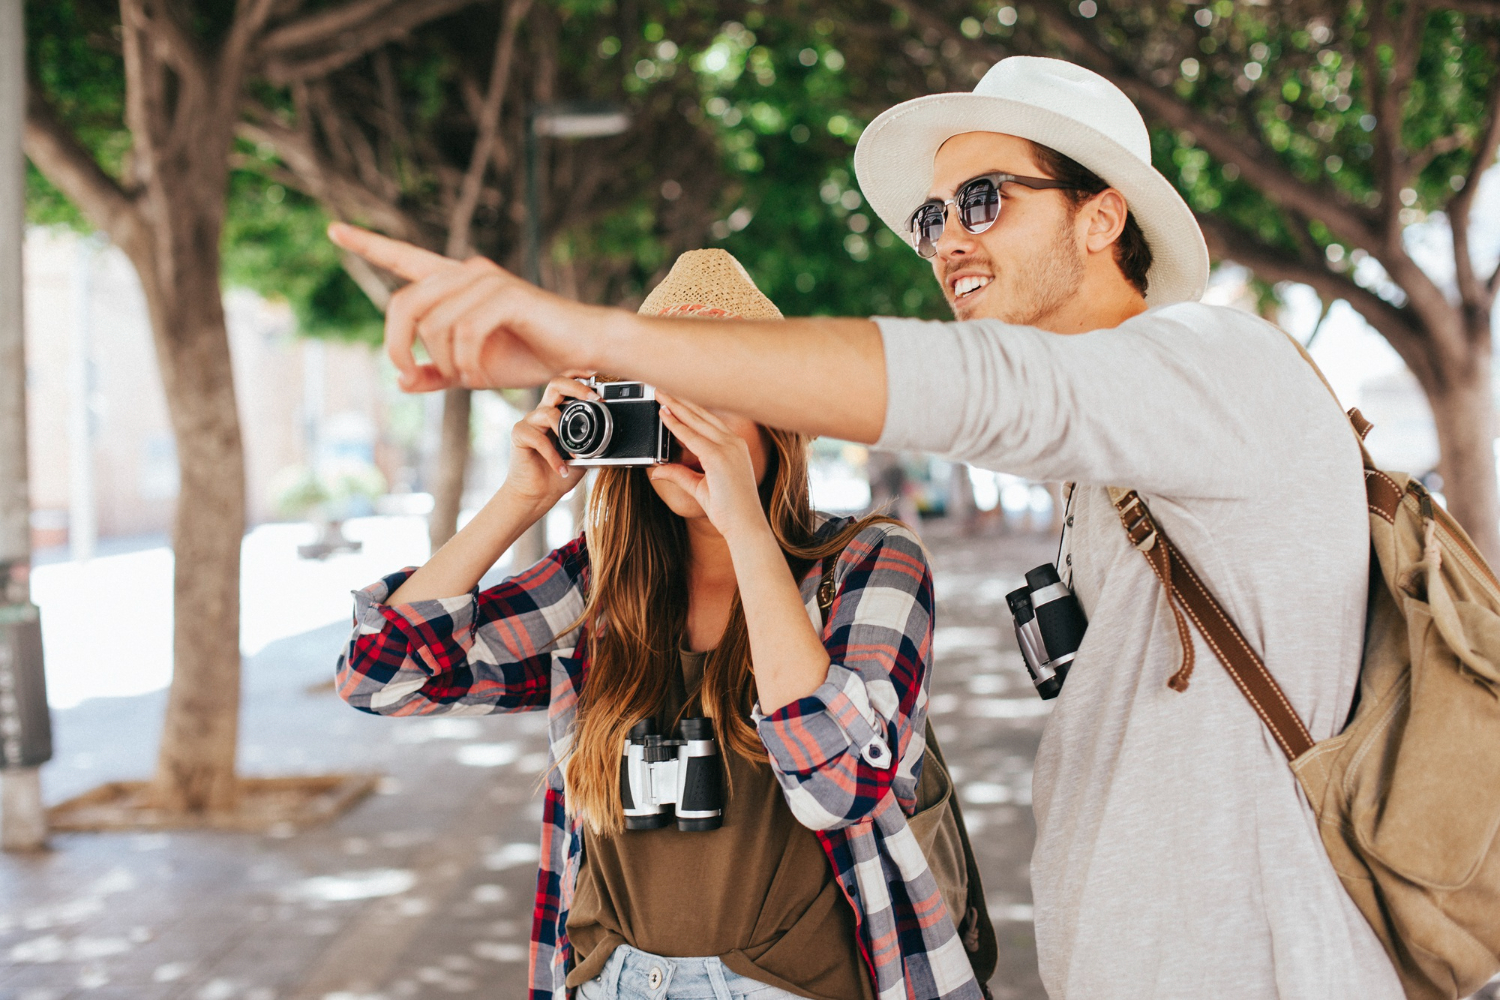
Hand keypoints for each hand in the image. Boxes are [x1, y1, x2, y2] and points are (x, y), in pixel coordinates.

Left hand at [326, 223, 600, 390]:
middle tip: (411, 373)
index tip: (333, 229)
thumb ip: (436, 373)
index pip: (404, 259)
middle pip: (403, 303)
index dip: (368, 244)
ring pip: (434, 325)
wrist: (578, 351)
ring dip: (446, 362)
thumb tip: (400, 381)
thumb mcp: (471, 370)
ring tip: (469, 377)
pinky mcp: (506, 295)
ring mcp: (486, 281)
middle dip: (398, 345)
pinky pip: (465, 333)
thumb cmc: (528, 355)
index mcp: (454, 284)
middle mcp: (466, 272)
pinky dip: (468, 362)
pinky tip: (483, 374)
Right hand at [502, 373, 597, 508]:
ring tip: (574, 454)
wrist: (539, 494)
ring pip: (548, 412)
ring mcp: (530, 422)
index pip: (568, 385)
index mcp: (559, 412)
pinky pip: (539, 438)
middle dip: (577, 387)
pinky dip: (553, 455)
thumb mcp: (585, 456)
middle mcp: (543, 412)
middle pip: (556, 384)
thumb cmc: (560, 473)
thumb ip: (595, 442)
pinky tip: (560, 469)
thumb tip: (616, 436)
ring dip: (564, 432)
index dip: (581, 377)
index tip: (599, 377)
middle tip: (594, 398)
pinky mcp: (519, 434)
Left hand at [648, 394, 771, 542]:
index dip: (689, 408)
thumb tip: (657, 470)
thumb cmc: (730, 510)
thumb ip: (680, 474)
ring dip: (677, 406)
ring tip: (661, 394)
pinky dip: (676, 424)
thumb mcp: (700, 487)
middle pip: (702, 415)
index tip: (675, 398)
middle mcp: (734, 443)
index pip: (708, 421)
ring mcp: (728, 448)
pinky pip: (692, 436)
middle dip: (681, 400)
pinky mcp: (719, 457)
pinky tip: (664, 415)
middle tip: (663, 388)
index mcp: (735, 447)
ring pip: (697, 420)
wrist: (745, 525)